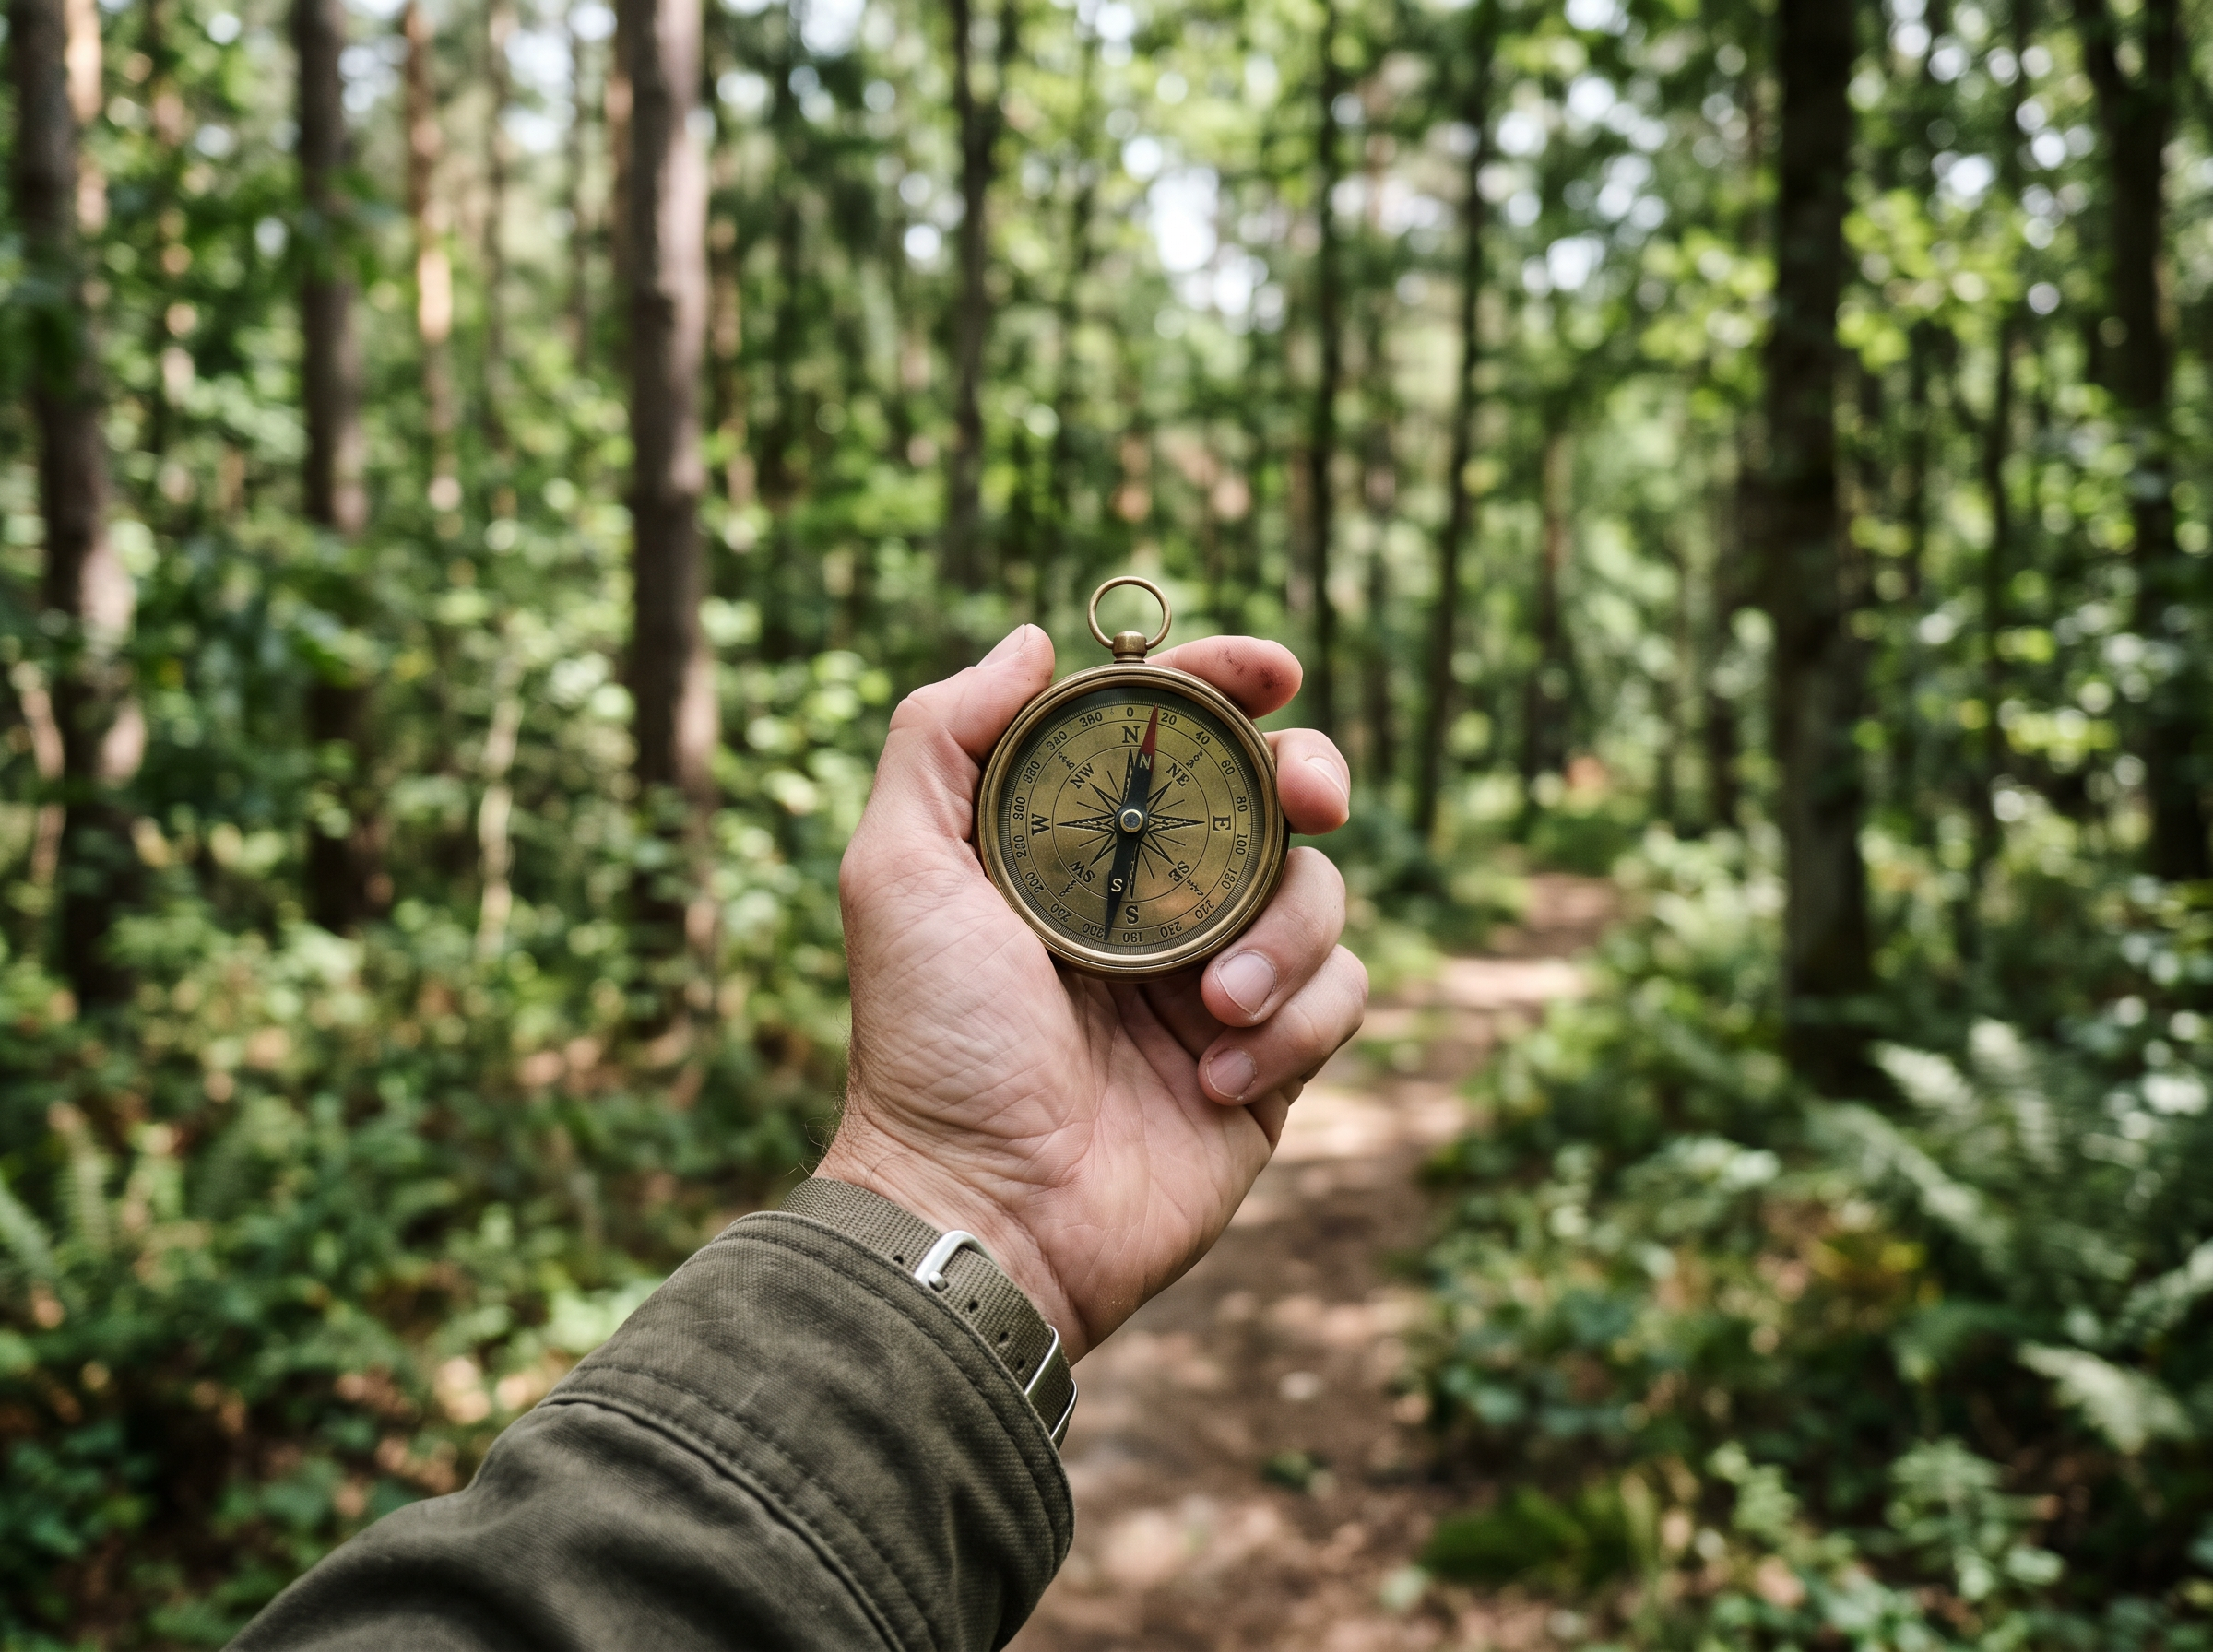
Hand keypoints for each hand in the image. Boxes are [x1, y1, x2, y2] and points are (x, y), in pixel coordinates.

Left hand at [819, 625, 1366, 1360]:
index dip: (1229, 682)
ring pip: (1321, 896)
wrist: (985, 1211)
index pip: (1172, 735)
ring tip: (1216, 1007)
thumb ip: (943, 738)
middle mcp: (1157, 904)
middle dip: (1309, 778)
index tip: (1275, 670)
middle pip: (1276, 796)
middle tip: (1312, 801)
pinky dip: (1294, 1028)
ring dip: (1286, 939)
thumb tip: (1030, 642)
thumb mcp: (898, 871)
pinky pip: (1341, 999)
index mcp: (1080, 848)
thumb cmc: (931, 1043)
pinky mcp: (1269, 1064)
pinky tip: (1213, 1081)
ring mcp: (1218, 983)